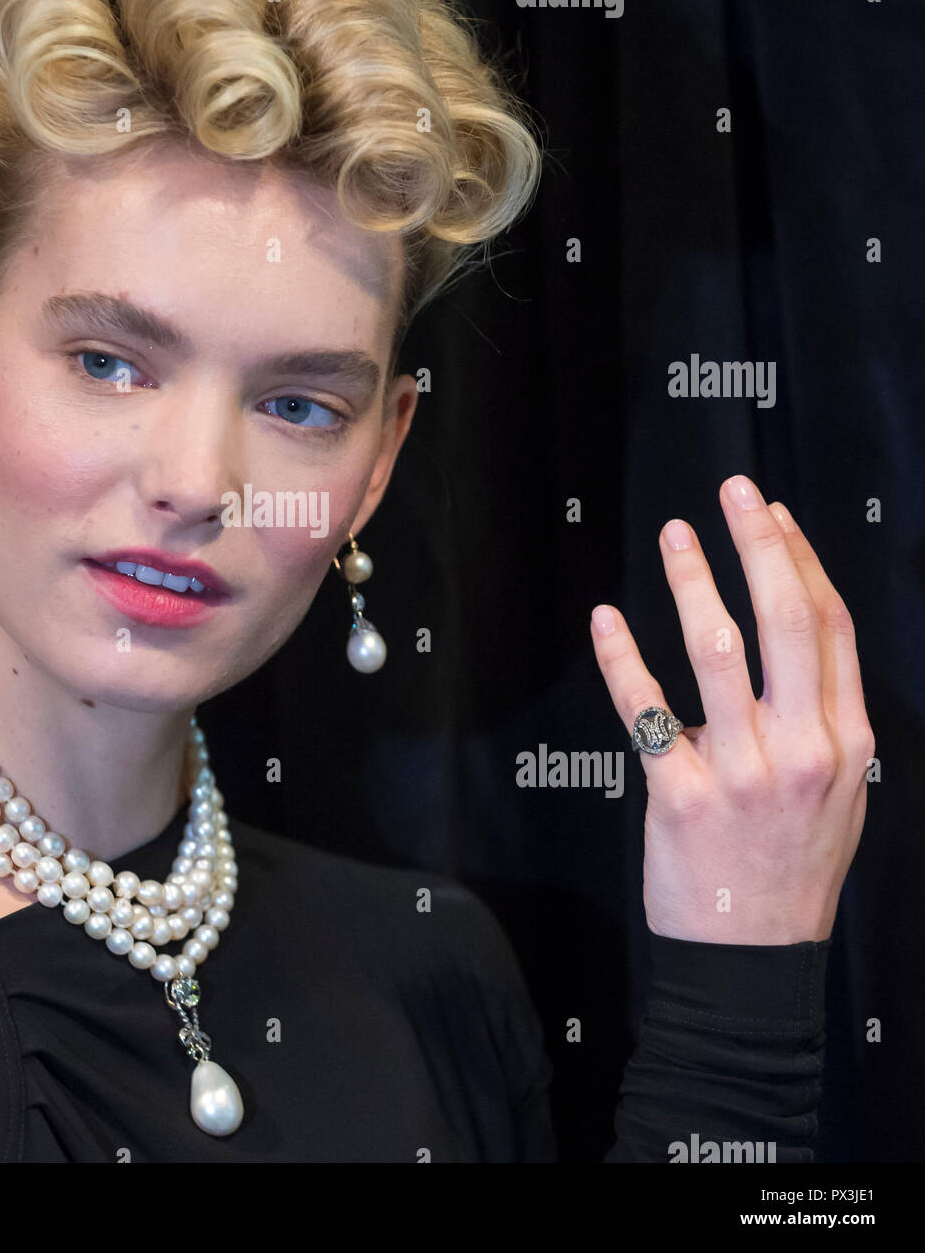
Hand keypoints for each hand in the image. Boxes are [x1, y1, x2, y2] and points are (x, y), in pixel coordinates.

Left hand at [590, 474, 872, 944]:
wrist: (754, 959)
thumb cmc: (791, 867)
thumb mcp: (838, 794)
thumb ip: (820, 720)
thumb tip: (792, 641)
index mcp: (845, 741)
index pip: (830, 626)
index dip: (801, 559)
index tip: (774, 513)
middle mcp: (803, 749)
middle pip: (787, 621)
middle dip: (760, 545)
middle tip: (734, 491)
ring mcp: (743, 772)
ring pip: (718, 652)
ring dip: (692, 582)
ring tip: (672, 535)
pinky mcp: (682, 795)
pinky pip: (645, 711)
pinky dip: (621, 658)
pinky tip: (606, 618)